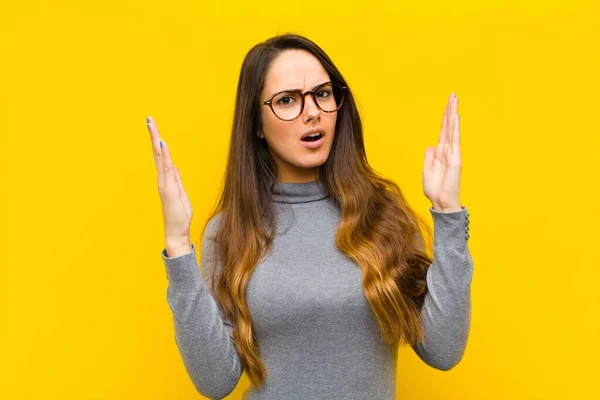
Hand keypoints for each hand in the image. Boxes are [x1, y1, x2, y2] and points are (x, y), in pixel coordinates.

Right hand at [147, 116, 192, 245]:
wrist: (176, 232)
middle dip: (153, 136)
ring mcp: (165, 184)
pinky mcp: (169, 189)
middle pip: (157, 153)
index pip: (161, 156)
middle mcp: (163, 179)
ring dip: (156, 141)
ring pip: (160, 158)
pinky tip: (163, 145)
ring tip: (152, 126)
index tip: (154, 127)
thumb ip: (176, 179)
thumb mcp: (180, 193)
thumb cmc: (179, 215)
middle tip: (149, 119)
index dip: (157, 141)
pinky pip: (167, 169)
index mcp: (166, 179)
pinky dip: (165, 156)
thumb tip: (173, 166)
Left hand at [423, 93, 461, 211]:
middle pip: (448, 126)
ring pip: (452, 129)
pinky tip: (456, 117)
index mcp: (440, 151)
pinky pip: (455, 140)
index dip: (445, 117)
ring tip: (455, 100)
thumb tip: (432, 145)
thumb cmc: (434, 188)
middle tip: (453, 95)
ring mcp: (453, 153)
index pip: (443, 130)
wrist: (440, 201)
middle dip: (450, 110)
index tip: (447, 104)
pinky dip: (455, 128)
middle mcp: (448, 149)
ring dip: (453, 114)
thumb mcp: (427, 169)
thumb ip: (429, 155)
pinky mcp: (456, 159)